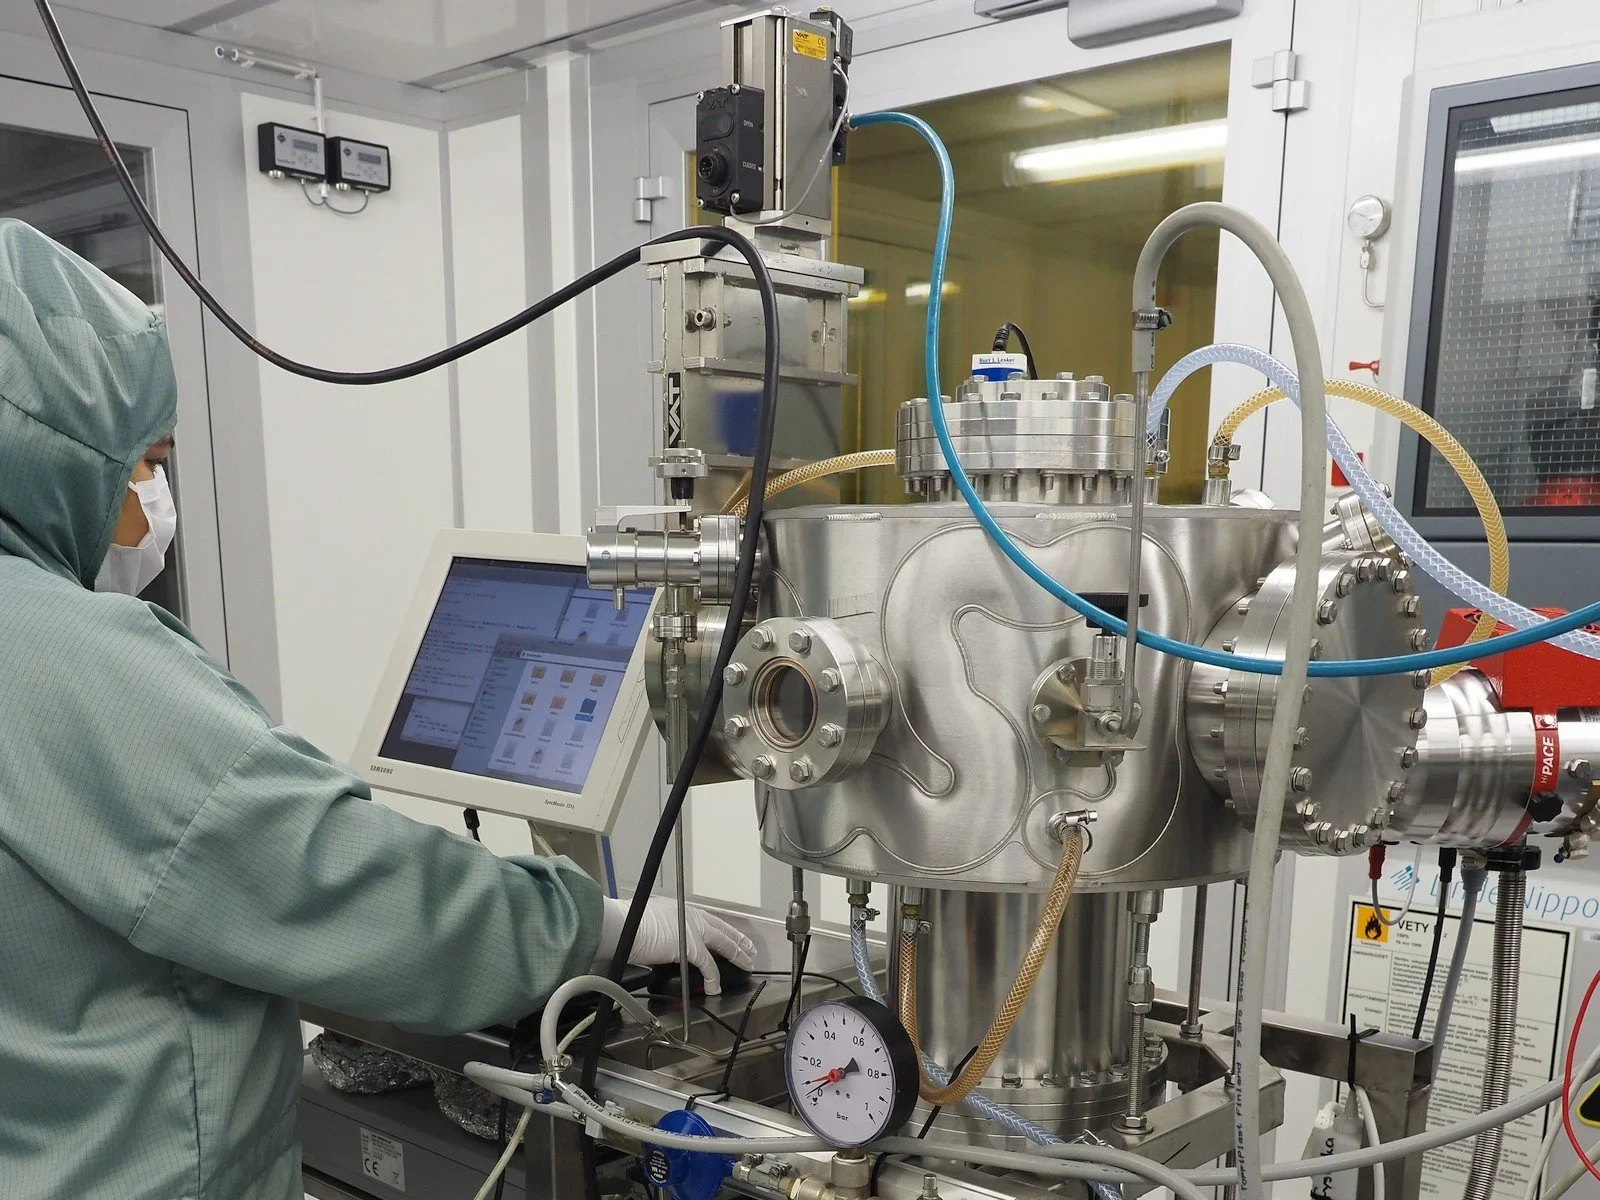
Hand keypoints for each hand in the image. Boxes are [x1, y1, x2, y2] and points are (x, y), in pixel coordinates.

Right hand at [598, 897, 756, 994]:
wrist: (622, 926)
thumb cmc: (627, 924)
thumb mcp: (648, 919)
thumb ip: (662, 928)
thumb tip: (661, 939)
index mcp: (680, 908)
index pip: (708, 920)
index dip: (722, 929)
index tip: (731, 935)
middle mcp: (690, 915)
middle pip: (722, 929)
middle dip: (738, 940)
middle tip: (750, 948)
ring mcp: (693, 929)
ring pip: (723, 944)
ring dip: (737, 955)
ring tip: (746, 964)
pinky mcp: (690, 947)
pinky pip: (708, 965)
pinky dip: (713, 978)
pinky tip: (715, 988)